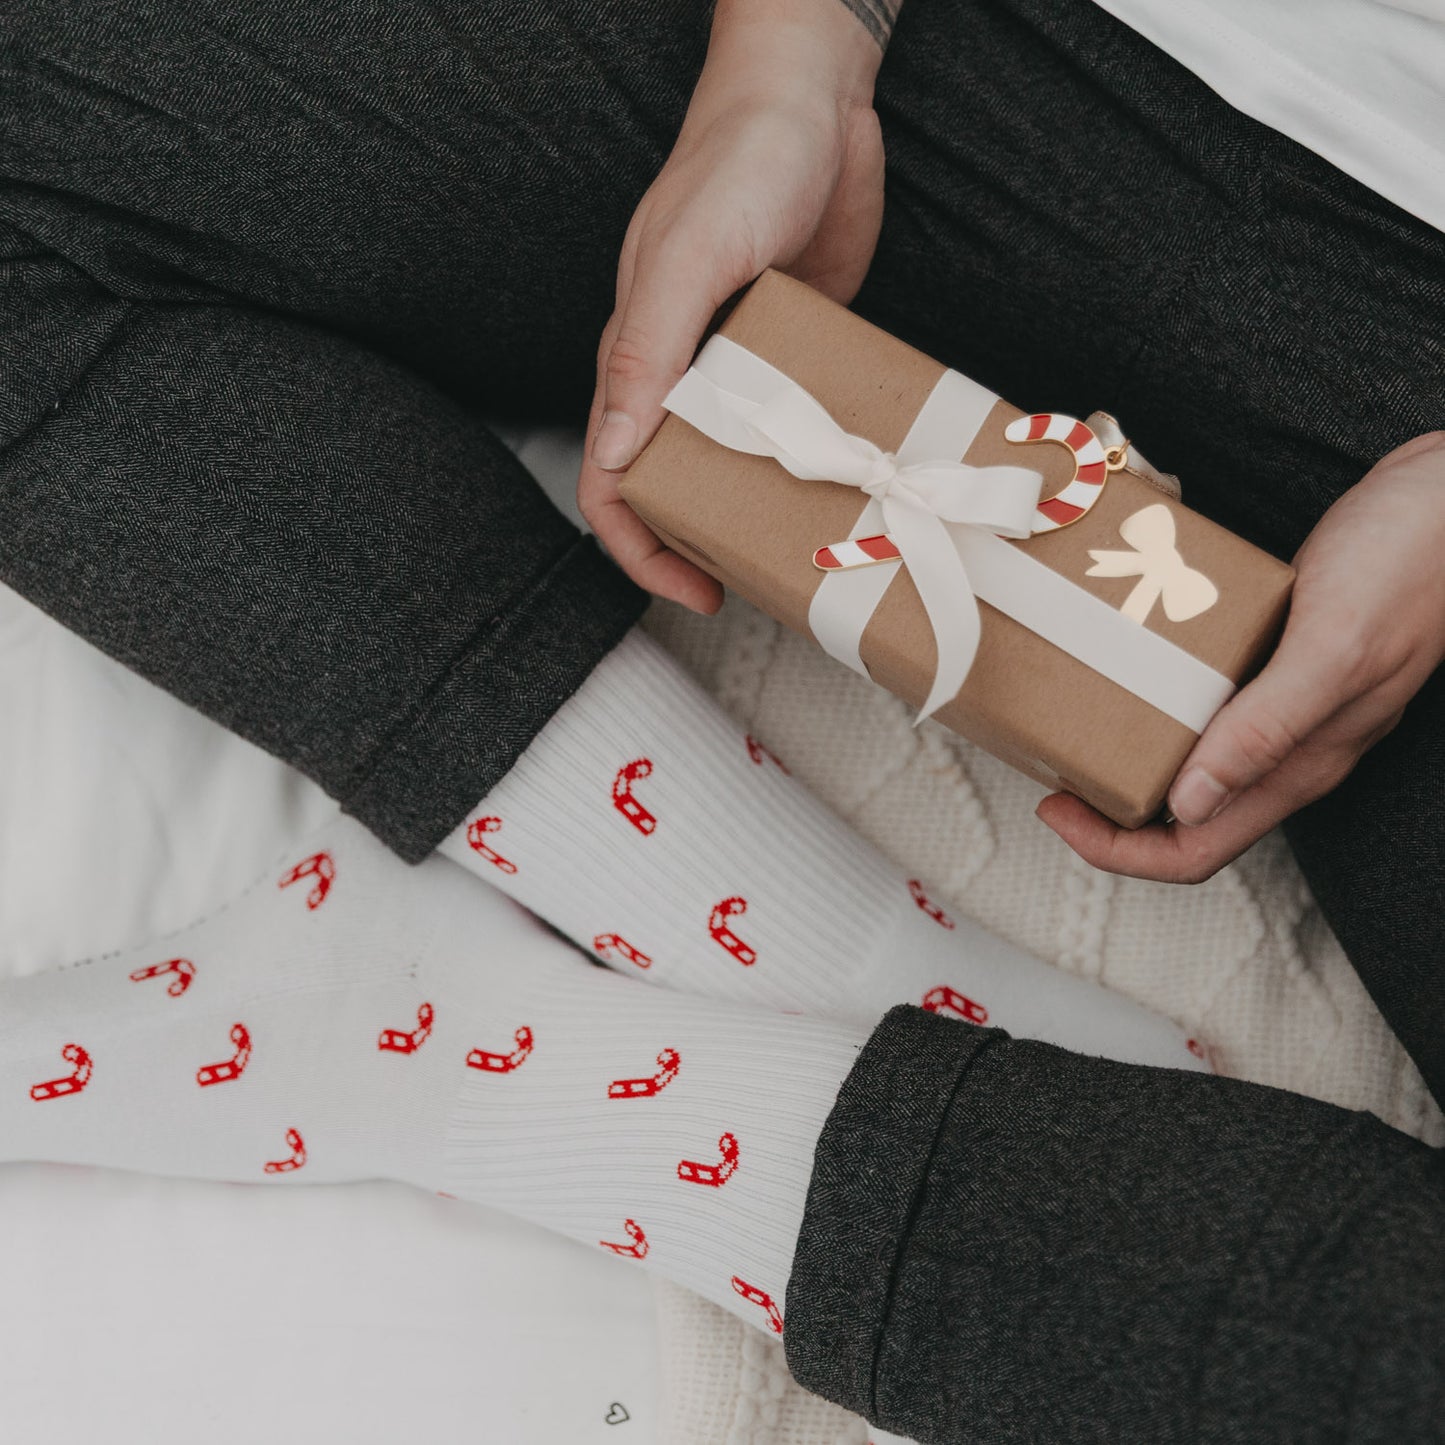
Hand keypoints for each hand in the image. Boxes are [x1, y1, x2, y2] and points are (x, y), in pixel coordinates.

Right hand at [577, 0, 888, 612]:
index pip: (613, 481)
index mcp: (638, 361)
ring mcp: (744, 370)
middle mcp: (684, 376)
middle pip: (678, 488)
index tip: (694, 591)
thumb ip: (646, 352)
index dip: (641, 550)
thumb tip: (613, 451)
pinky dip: (821, 463)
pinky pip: (801, 426)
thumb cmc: (737, 161)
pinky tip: (857, 481)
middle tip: (766, 580)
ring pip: (741, 466)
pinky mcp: (798, 355)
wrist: (816, 101)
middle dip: (707, 547)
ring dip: (767, 513)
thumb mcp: (688, 257)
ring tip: (817, 545)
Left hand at [1037, 431, 1444, 882]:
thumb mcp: (1332, 647)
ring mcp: (1281, 708)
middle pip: (1183, 819)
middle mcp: (1287, 750)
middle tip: (1048, 775)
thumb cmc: (1409, 563)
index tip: (1057, 810)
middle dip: (1109, 815)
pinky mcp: (1273, 664)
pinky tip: (1122, 667)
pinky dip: (1154, 701)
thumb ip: (1266, 728)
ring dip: (1127, 761)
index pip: (1196, 850)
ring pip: (1189, 765)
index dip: (1118, 850)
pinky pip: (1203, 706)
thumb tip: (1189, 804)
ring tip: (1070, 726)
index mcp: (1300, 765)